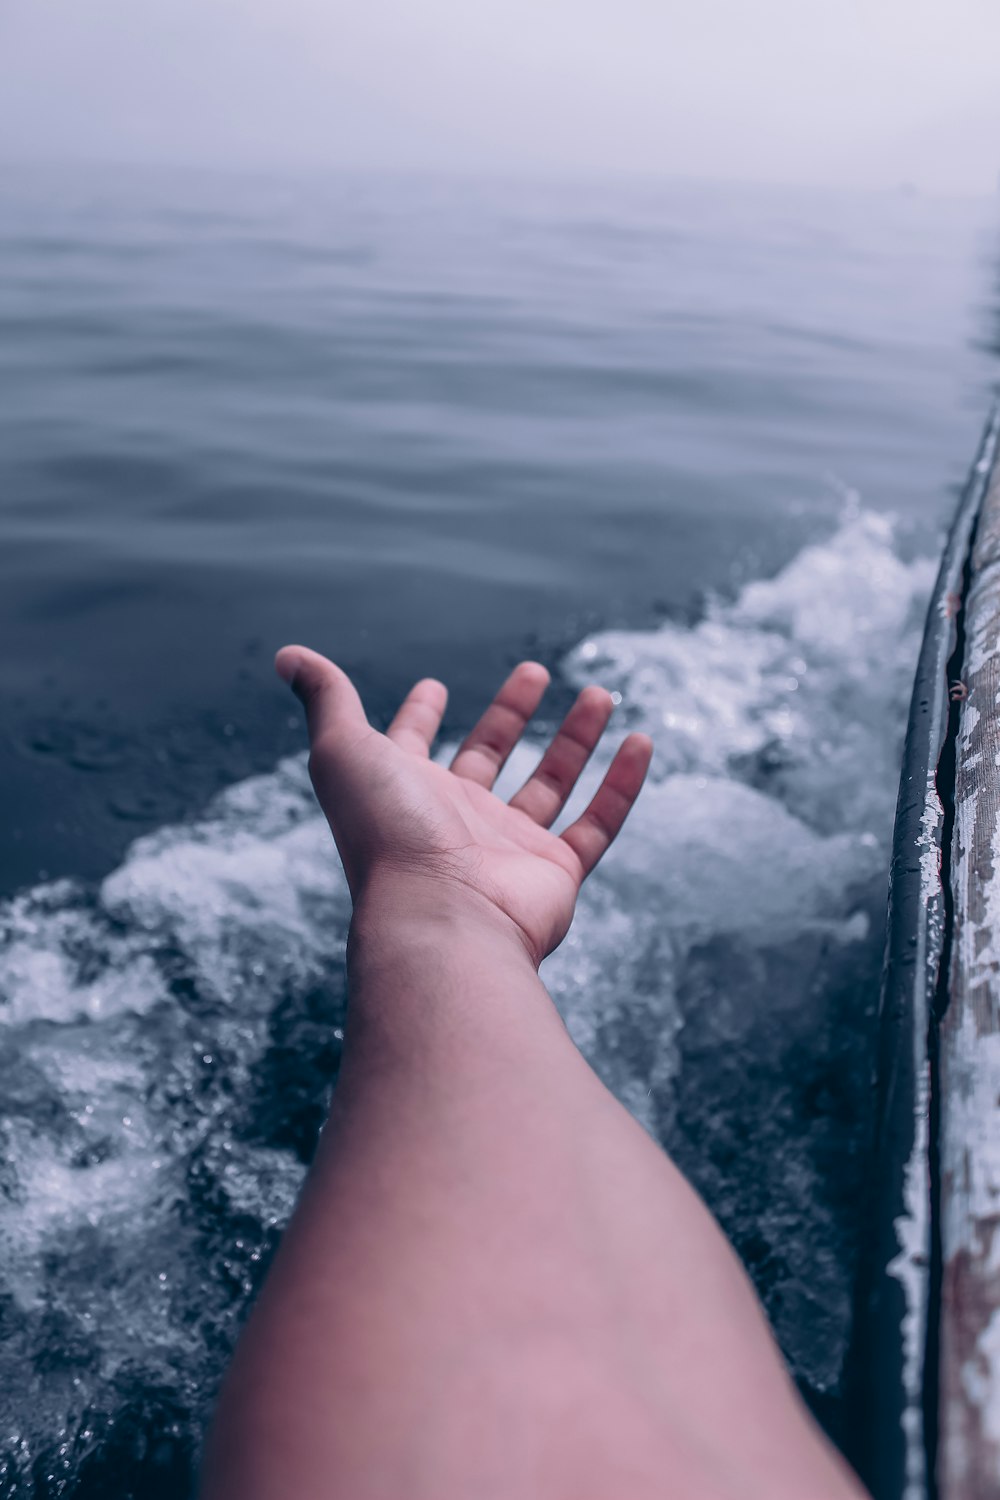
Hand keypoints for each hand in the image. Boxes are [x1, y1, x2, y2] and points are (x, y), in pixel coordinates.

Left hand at [276, 648, 652, 966]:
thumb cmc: (386, 833)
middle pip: (489, 758)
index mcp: (405, 793)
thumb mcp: (345, 750)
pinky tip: (640, 741)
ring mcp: (508, 850)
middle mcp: (455, 821)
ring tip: (602, 693)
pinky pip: (599, 823)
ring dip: (576, 739)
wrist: (440, 918)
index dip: (417, 717)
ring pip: (551, 785)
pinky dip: (621, 785)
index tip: (432, 689)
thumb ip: (326, 697)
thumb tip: (286, 654)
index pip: (411, 747)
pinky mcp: (556, 874)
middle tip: (536, 672)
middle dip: (511, 714)